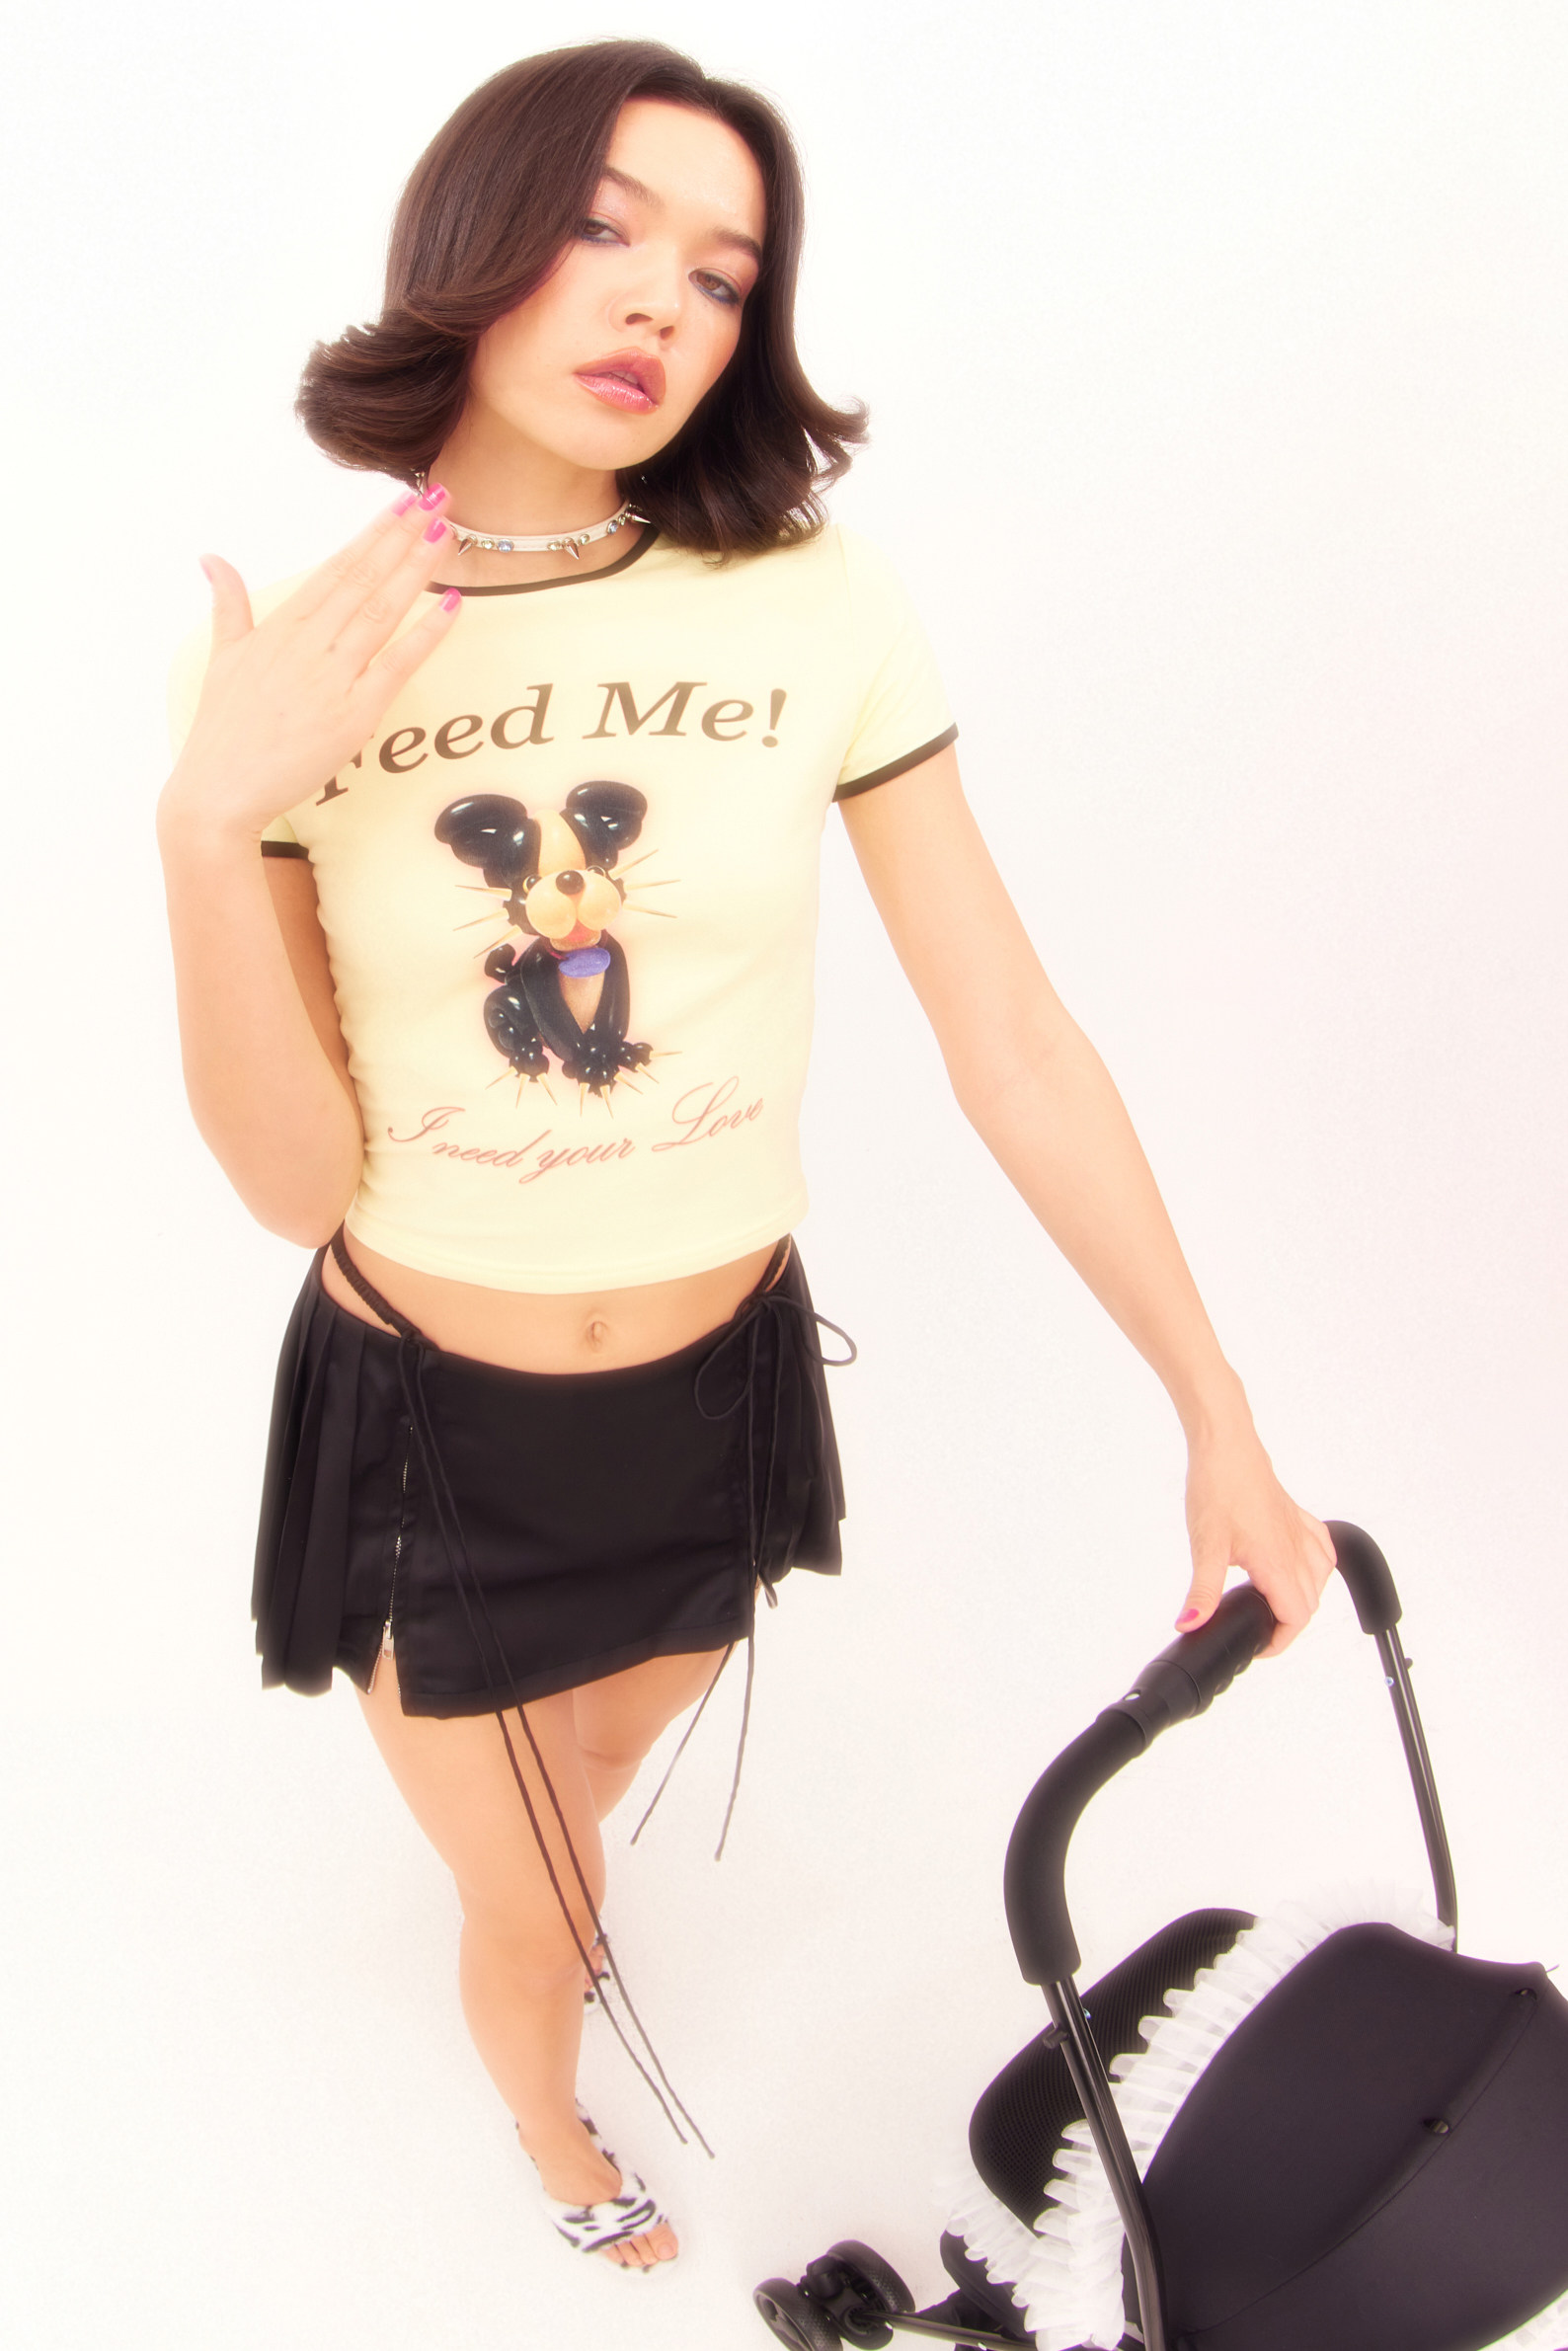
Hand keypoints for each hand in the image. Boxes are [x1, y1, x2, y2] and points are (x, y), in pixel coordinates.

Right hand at [159, 486, 462, 842]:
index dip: (373, 533)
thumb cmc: (223, 729)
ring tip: (446, 532)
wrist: (219, 789)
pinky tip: (453, 604)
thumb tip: (211, 559)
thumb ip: (227, 603)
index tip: (401, 503)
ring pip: (382, 610)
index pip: (336, 567)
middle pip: (364, 578)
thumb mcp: (222, 656)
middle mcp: (309, 644)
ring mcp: (332, 677)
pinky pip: (398, 665)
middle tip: (437, 497)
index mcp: (281, 626)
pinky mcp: (353, 714)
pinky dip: (426, 633)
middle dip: (403, 534)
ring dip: (417, 568)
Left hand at [1178, 1420, 1335, 1657]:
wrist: (1225, 1446)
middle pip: (1309, 1604)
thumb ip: (1202, 1591)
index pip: (1296, 1619)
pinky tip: (1299, 1565)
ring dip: (1304, 1597)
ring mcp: (1299, 1531)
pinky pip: (1322, 1548)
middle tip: (1257, 1626)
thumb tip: (1191, 1623)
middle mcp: (1296, 1550)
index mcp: (1277, 1563)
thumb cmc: (1218, 1487)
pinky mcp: (1296, 1514)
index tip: (1258, 1645)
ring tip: (1274, 1601)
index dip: (1279, 1641)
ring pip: (1322, 1578)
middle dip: (1288, 1624)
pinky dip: (1317, 1565)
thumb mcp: (1205, 1546)